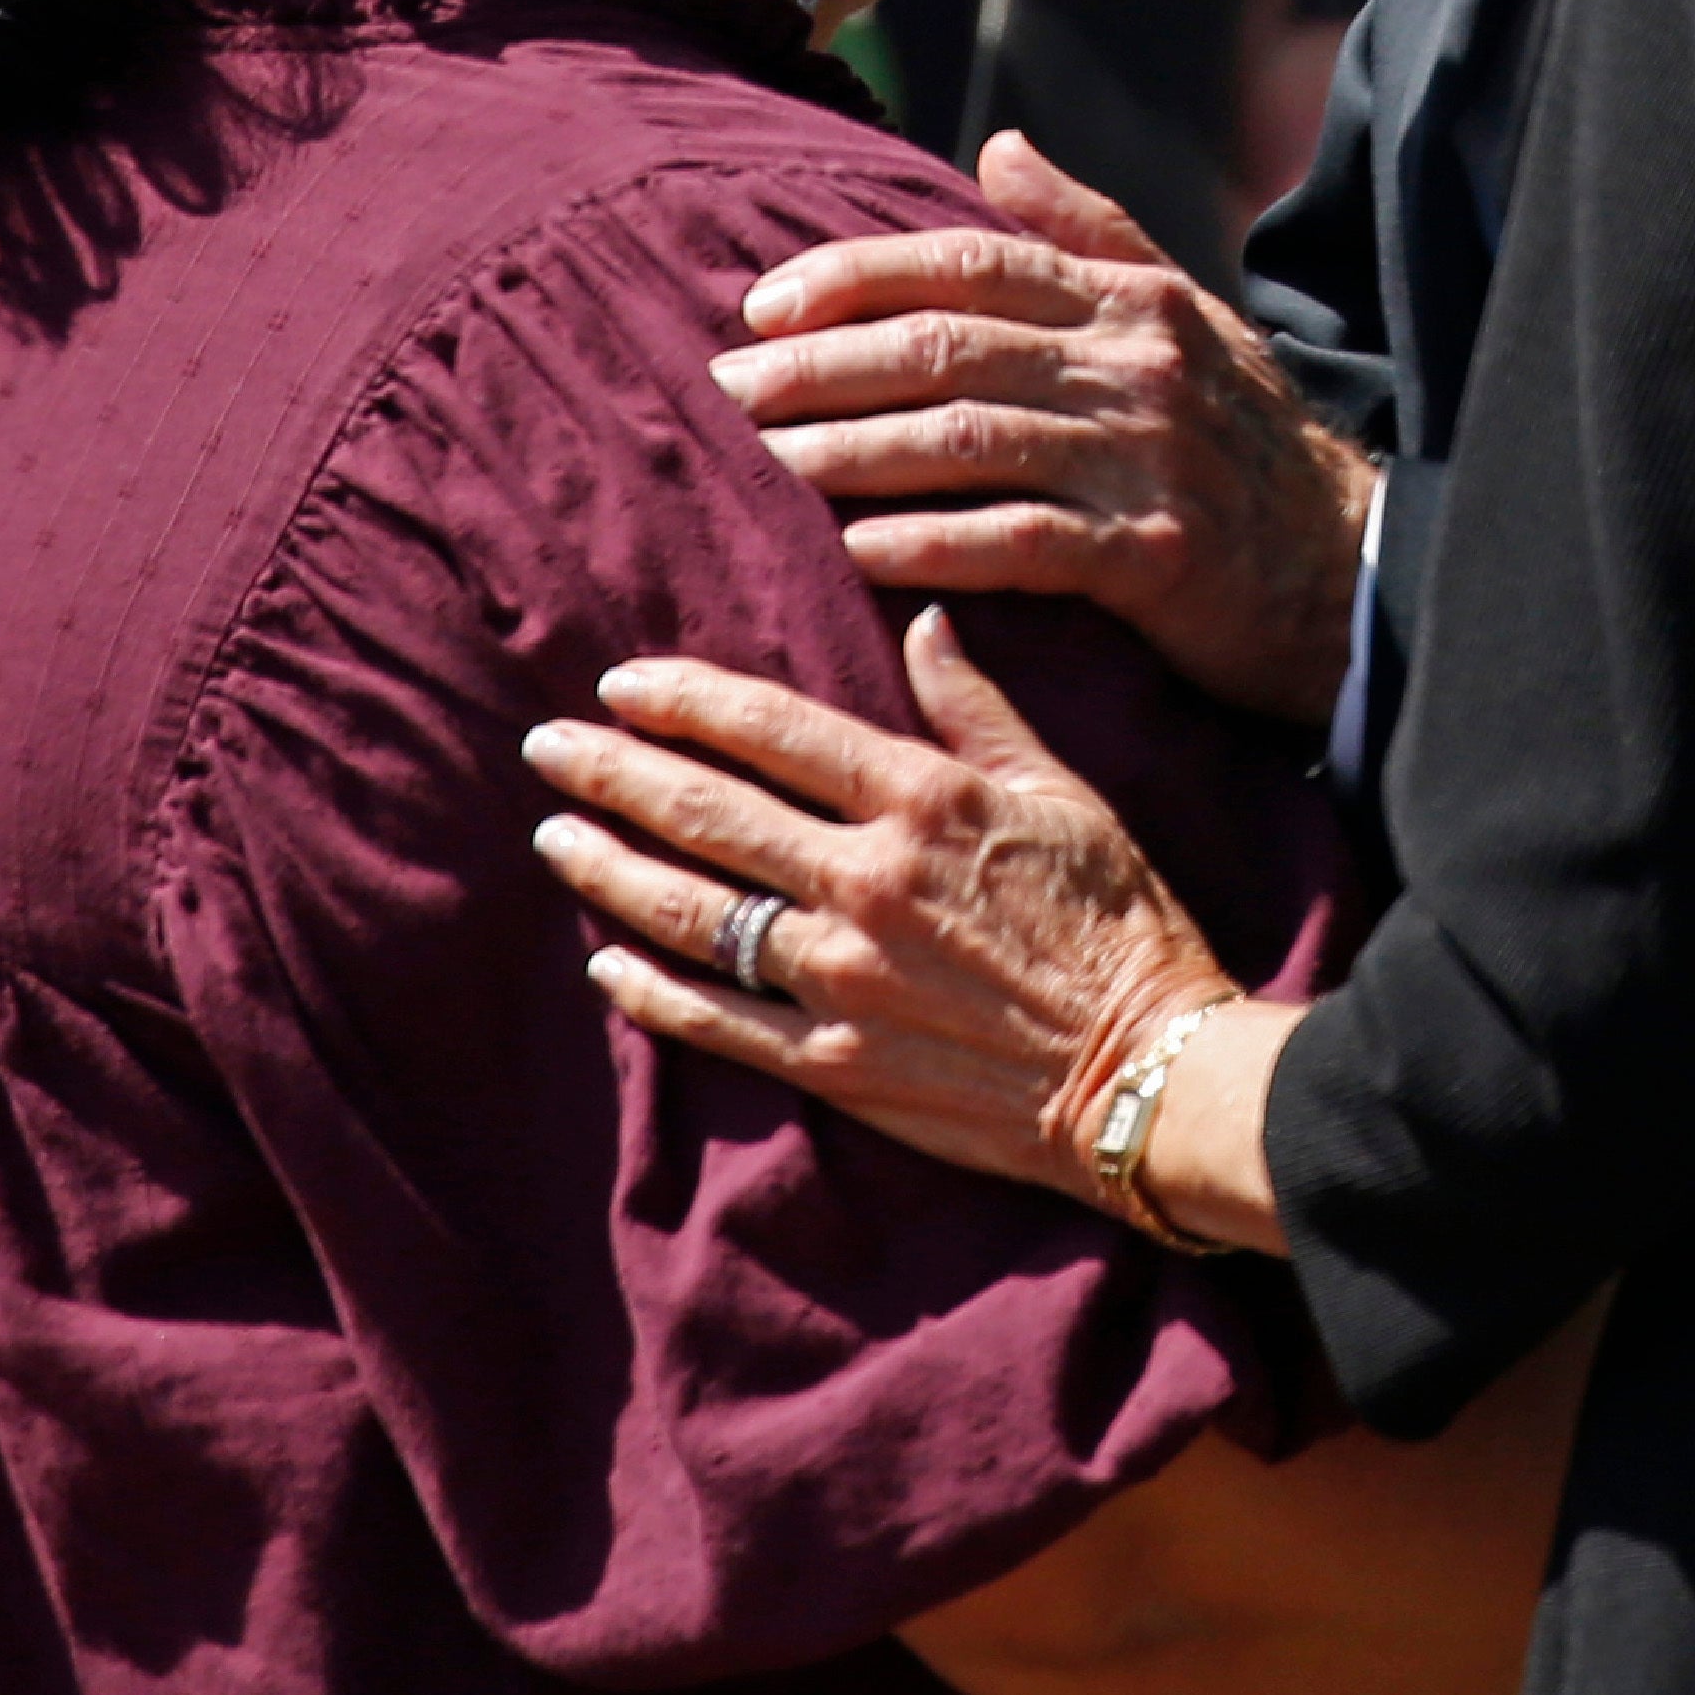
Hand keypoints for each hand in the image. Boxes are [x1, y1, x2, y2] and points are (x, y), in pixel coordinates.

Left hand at [525, 609, 1248, 1222]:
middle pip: (706, 811)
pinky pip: (714, 1020)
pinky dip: (648, 990)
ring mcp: (840, 979)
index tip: (622, 681)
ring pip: (692, 910)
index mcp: (922, 801)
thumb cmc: (1122, 924)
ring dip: (608, 867)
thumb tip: (922, 620)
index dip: (684, 700)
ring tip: (552, 835)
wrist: (1149, 1074)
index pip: (772, 731)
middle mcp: (866, 882)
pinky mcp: (833, 1065)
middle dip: (613, 771)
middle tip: (545, 744)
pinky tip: (601, 962)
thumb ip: (978, 707)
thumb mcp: (1064, 791)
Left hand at [717, 132, 1375, 725]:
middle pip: (948, 347)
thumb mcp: (1184, 313)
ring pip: (967, 440)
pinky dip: (933, 542)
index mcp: (1129, 300)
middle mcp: (1134, 366)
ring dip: (851, 452)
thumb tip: (996, 147)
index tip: (761, 305)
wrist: (1351, 566)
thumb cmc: (1245, 439)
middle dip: (823, 366)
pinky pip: (1021, 541)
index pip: (967, 263)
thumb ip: (1088, 229)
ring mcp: (1145, 460)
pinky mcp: (1156, 556)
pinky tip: (859, 549)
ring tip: (767, 465)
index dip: (854, 277)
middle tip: (729, 390)